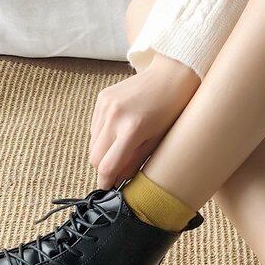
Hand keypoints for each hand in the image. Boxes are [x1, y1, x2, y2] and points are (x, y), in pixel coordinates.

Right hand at [89, 53, 199, 187]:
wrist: (171, 75)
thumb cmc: (172, 110)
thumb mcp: (158, 140)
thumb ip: (135, 162)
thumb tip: (119, 180)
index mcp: (132, 129)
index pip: (107, 166)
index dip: (105, 182)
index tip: (108, 189)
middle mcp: (114, 116)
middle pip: (95, 157)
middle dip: (103, 169)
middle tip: (116, 173)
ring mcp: (105, 105)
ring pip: (92, 143)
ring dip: (102, 152)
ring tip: (121, 150)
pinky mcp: (102, 98)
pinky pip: (95, 127)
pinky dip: (103, 136)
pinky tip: (119, 133)